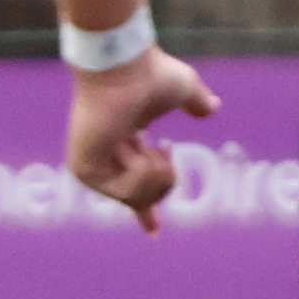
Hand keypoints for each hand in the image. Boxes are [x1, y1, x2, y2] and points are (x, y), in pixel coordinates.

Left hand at [66, 50, 222, 232]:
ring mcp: (93, 166)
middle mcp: (107, 157)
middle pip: (148, 197)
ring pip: (141, 198)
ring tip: (152, 148)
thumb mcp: (184, 91)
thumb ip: (197, 103)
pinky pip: (128, 194)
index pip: (136, 184)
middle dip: (165, 177)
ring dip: (158, 174)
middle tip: (161, 149)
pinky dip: (143, 173)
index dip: (147, 207)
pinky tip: (135, 148)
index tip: (154, 232)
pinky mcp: (85, 171)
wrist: (125, 67)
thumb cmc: (150, 73)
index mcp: (126, 142)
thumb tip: (213, 108)